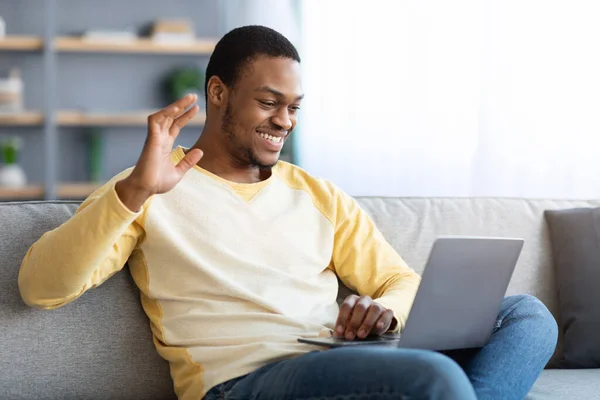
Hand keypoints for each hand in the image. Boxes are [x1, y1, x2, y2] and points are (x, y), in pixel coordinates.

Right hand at [116, 94, 202, 210]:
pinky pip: (156, 121)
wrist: (145, 189)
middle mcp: (160, 138)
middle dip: (182, 105)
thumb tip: (200, 151)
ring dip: (176, 105)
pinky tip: (176, 108)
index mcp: (165, 144)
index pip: (176, 125)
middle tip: (194, 96)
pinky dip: (165, 113)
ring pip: (164, 115)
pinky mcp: (151, 140)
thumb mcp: (178, 172)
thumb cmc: (157, 182)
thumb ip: (188, 161)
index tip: (196, 108)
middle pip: (171, 117)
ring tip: (188, 98)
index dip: (185, 116)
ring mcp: (155, 138)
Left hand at [334, 295, 394, 339]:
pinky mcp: (387, 312)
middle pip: (360, 308)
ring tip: (361, 335)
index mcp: (353, 300)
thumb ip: (343, 328)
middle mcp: (365, 300)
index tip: (339, 332)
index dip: (341, 319)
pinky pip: (387, 314)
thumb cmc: (358, 322)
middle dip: (354, 323)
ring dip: (367, 323)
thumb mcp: (349, 323)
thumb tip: (336, 336)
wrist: (375, 320)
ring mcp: (377, 305)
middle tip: (349, 336)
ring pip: (374, 310)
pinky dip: (383, 320)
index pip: (346, 306)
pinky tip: (379, 326)